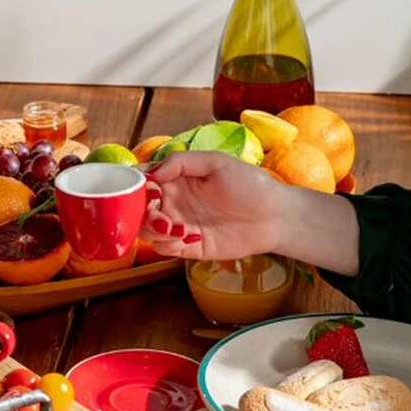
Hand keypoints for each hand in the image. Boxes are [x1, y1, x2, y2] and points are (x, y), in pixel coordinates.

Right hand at [142, 152, 287, 259]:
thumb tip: (153, 172)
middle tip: (158, 212)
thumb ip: (182, 161)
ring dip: (154, 229)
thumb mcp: (217, 162)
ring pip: (146, 231)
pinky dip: (168, 244)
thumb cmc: (250, 185)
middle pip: (139, 209)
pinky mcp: (188, 247)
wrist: (275, 217)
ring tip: (175, 227)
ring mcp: (179, 226)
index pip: (143, 181)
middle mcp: (173, 202)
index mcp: (176, 179)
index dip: (135, 185)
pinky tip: (189, 236)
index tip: (141, 188)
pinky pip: (164, 248)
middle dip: (141, 212)